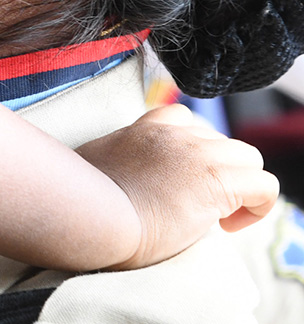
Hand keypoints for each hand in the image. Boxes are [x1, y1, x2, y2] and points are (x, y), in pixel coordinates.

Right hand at [77, 103, 278, 269]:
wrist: (87, 212)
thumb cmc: (78, 199)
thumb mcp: (89, 164)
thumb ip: (110, 159)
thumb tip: (108, 176)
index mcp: (142, 130)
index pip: (181, 117)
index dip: (190, 150)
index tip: (177, 183)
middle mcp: (173, 134)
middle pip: (219, 138)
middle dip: (216, 169)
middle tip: (196, 204)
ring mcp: (196, 154)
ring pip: (248, 157)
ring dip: (239, 184)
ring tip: (218, 216)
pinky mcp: (216, 181)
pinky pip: (264, 186)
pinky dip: (257, 206)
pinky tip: (229, 226)